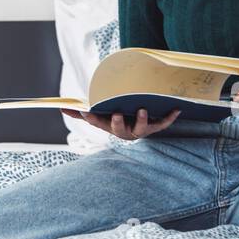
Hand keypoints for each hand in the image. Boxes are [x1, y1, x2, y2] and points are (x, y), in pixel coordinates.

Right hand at [61, 107, 180, 139]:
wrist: (138, 128)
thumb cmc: (116, 118)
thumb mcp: (99, 116)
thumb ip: (81, 113)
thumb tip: (61, 108)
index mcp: (109, 126)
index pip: (97, 122)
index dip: (92, 118)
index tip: (86, 111)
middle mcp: (124, 130)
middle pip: (119, 129)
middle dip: (118, 122)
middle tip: (117, 114)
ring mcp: (140, 129)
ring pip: (142, 127)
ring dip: (142, 119)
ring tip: (142, 110)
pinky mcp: (154, 127)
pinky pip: (163, 123)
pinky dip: (170, 117)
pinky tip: (177, 109)